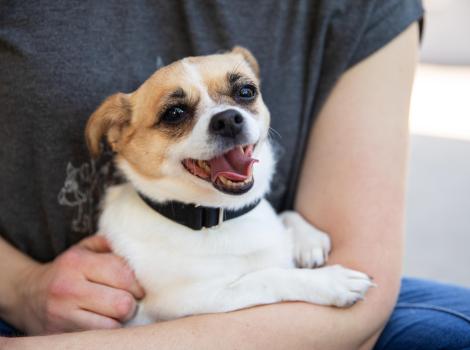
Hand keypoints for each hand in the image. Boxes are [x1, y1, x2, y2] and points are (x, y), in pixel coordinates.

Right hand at [10, 235, 144, 333]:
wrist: (27, 295)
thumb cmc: (67, 270)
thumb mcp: (84, 249)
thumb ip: (110, 244)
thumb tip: (139, 249)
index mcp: (76, 262)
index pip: (123, 274)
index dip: (138, 284)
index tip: (139, 289)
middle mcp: (68, 288)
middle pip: (122, 303)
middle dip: (131, 304)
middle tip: (128, 302)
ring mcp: (62, 315)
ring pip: (113, 326)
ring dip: (120, 321)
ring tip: (114, 314)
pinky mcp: (60, 335)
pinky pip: (98, 338)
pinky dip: (106, 332)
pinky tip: (103, 323)